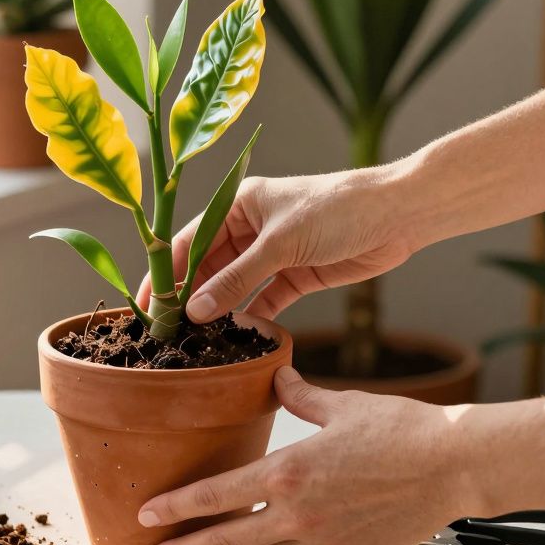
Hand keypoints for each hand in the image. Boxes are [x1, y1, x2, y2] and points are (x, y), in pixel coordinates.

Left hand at [137, 367, 480, 544]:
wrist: (455, 466)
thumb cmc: (403, 432)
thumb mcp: (342, 405)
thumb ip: (300, 396)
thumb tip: (279, 377)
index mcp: (290, 471)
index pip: (217, 495)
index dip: (177, 507)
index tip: (148, 513)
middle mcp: (299, 513)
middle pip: (226, 542)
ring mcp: (322, 539)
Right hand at [138, 168, 419, 321]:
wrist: (397, 215)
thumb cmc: (336, 210)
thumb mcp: (279, 244)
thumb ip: (236, 278)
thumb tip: (195, 310)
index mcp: (239, 204)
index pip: (190, 240)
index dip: (166, 273)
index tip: (147, 305)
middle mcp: (251, 227)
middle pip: (209, 266)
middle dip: (190, 296)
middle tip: (166, 331)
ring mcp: (274, 253)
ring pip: (235, 286)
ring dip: (219, 309)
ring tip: (194, 340)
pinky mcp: (297, 275)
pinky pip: (264, 300)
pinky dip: (252, 317)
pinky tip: (237, 337)